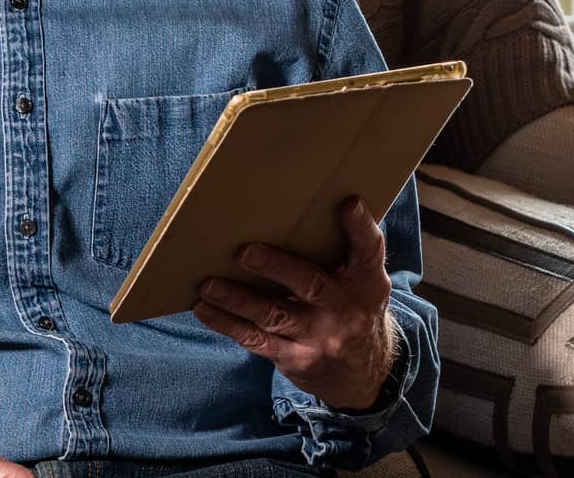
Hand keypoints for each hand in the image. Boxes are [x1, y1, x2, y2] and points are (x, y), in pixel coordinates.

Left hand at [193, 196, 398, 410]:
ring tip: (208, 283)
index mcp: (367, 281)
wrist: (363, 372)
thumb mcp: (366, 280)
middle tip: (245, 251)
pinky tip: (204, 308)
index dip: (359, 226)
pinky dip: (227, 323)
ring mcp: (319, 337)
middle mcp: (346, 309)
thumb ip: (349, 249)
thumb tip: (317, 203)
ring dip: (237, 299)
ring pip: (274, 315)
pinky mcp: (295, 358)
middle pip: (311, 284)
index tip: (348, 203)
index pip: (369, 249)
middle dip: (276, 267)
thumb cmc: (354, 307)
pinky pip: (256, 340)